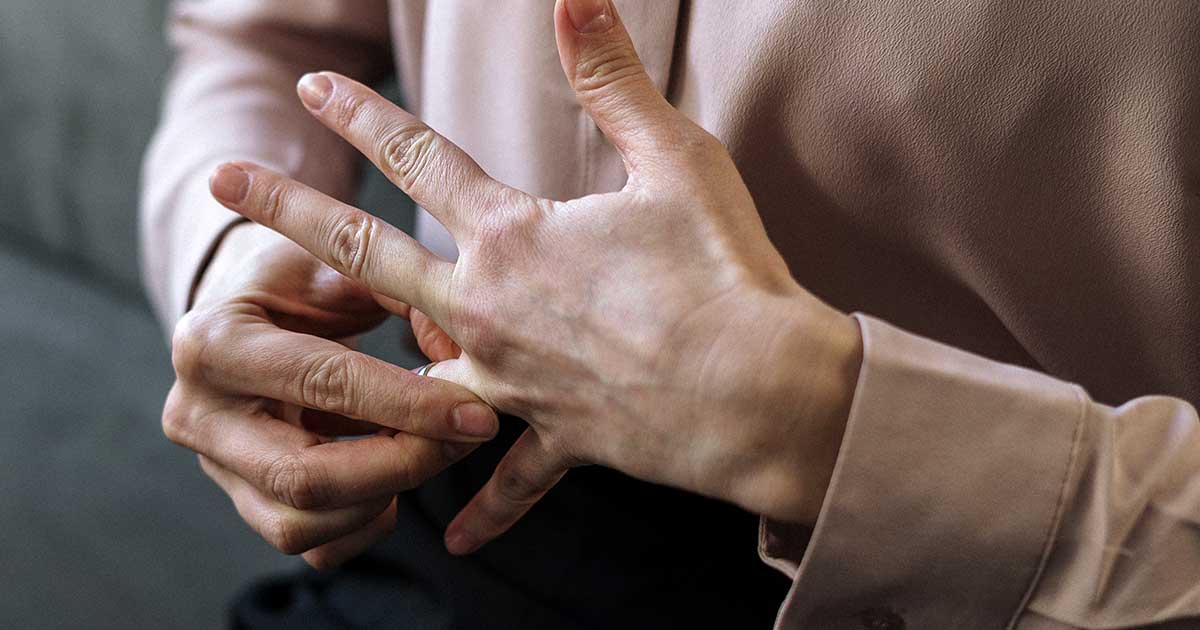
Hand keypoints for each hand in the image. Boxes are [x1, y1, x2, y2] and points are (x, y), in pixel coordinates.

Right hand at [163, 222, 497, 567]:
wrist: (243, 310)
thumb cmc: (298, 283)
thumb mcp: (340, 265)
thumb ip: (406, 296)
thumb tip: (469, 357)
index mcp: (213, 341)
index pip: (325, 384)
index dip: (410, 403)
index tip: (476, 411)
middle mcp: (197, 414)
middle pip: (305, 477)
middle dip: (402, 466)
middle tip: (468, 439)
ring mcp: (213, 468)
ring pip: (302, 525)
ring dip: (385, 498)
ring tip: (431, 449)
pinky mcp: (242, 502)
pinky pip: (311, 545)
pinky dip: (365, 521)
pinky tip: (393, 476)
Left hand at [208, 0, 862, 554]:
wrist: (759, 394)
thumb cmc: (722, 273)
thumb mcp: (673, 159)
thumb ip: (614, 81)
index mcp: (514, 237)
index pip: (418, 159)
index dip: (362, 116)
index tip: (311, 87)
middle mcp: (491, 311)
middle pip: (367, 255)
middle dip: (289, 214)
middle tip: (223, 186)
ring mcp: (515, 383)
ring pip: (409, 375)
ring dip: (354, 367)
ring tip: (307, 365)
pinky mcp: (558, 439)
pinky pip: (508, 479)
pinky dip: (482, 505)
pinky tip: (452, 536)